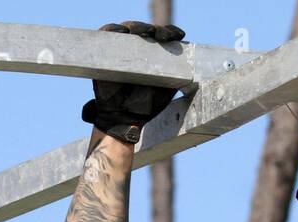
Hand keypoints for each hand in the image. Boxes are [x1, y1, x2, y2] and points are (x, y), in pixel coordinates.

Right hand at [81, 21, 185, 144]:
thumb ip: (177, 75)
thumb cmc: (146, 106)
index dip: (171, 32)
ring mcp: (120, 49)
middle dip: (155, 29)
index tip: (179, 35)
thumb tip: (193, 64)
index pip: (163, 36)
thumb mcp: (167, 89)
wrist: (123, 118)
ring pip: (127, 28)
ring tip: (142, 31)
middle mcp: (138, 50)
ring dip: (136, 26)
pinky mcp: (104, 53)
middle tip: (160, 36)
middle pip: (146, 29)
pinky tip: (121, 30)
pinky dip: (112, 29)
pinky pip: (106, 34)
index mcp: (154, 56)